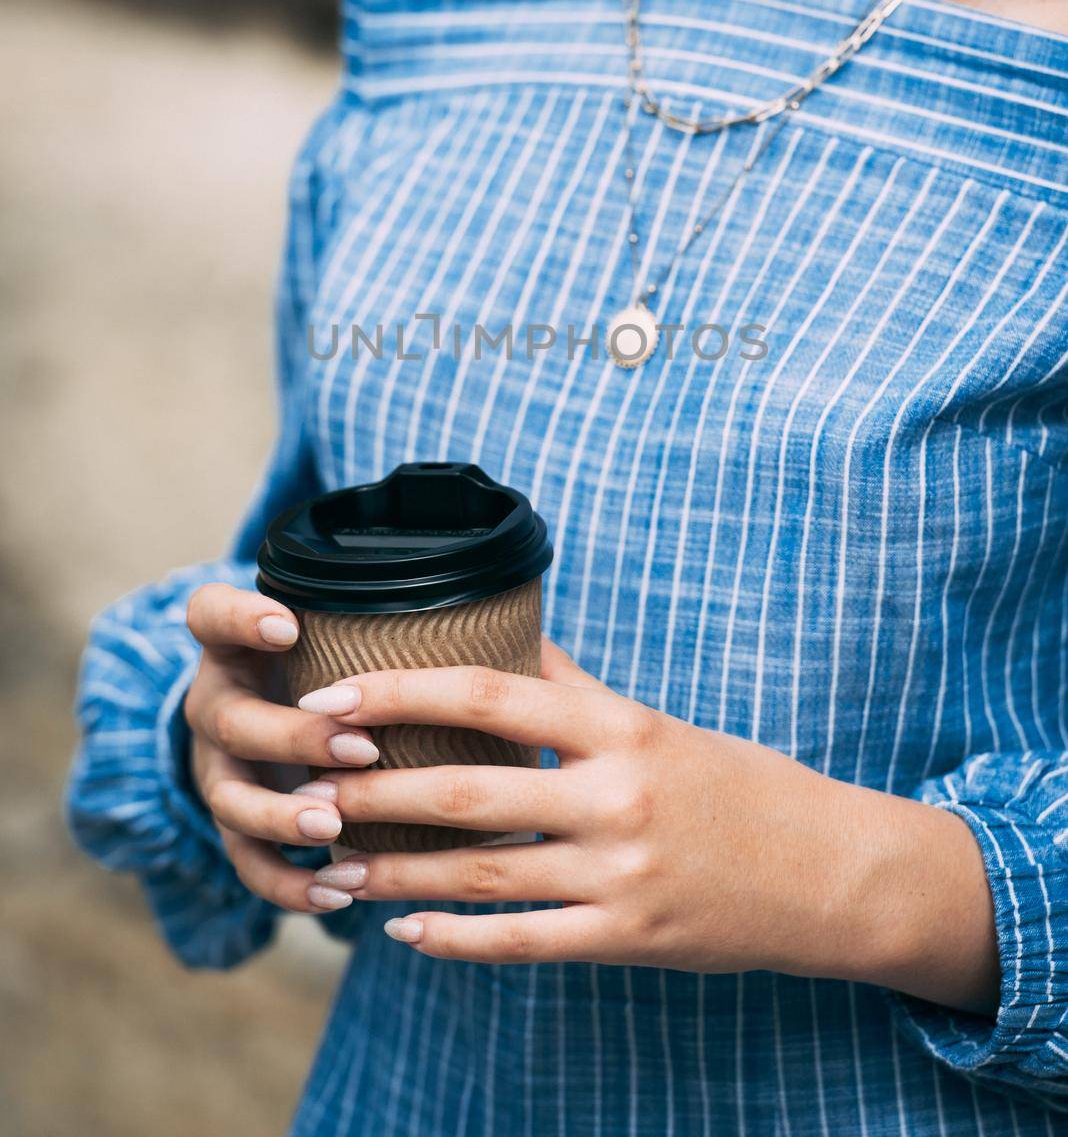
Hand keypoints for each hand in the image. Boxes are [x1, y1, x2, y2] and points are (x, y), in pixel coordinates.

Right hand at [183, 583, 380, 912]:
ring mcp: (218, 768)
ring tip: (331, 825)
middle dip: (295, 737)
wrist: (277, 711)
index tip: (289, 627)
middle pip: (229, 719)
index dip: (241, 619)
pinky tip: (337, 894)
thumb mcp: (332, 627)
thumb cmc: (327, 658)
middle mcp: (216, 704)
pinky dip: (286, 884)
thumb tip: (495, 612)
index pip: (211, 614)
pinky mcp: (234, 825)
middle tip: (361, 748)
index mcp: (234, 645)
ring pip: (228, 799)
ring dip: (280, 815)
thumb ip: (381, 618)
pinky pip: (247, 863)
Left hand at [304, 638, 998, 1010]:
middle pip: (467, 791)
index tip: (333, 699)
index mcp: (618, 728)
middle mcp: (614, 796)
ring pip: (482, 874)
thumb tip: (504, 639)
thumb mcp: (656, 723)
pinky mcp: (630, 939)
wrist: (830, 871)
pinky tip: (405, 932)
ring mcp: (621, 874)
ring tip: (331, 868)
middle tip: (304, 790)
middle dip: (374, 791)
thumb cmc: (736, 784)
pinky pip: (525, 943)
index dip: (401, 695)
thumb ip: (576, 689)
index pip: (489, 696)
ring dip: (395, 871)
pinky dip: (458, 940)